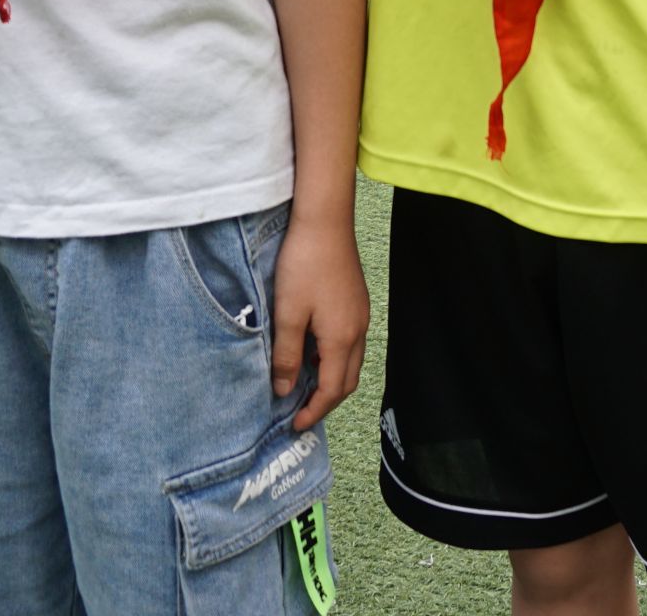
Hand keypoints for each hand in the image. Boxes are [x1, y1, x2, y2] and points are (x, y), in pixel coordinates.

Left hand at [270, 213, 368, 430]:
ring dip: (331, 379)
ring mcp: (361, 315)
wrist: (325, 222)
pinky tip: (312, 351)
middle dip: (326, 401)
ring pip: (351, 362)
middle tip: (300, 411)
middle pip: (348, 380)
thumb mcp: (288, 313)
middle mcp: (358, 330)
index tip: (295, 424)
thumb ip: (287, 355)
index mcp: (342, 338)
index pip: (333, 389)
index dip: (314, 411)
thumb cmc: (304, 264)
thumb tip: (285, 391)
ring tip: (303, 385)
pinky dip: (334, 359)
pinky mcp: (357, 302)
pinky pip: (351, 343)